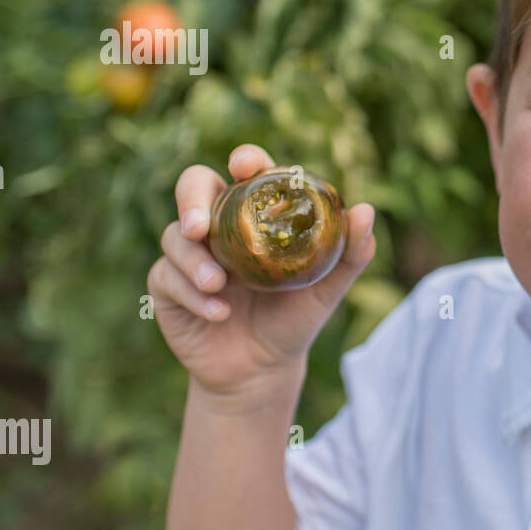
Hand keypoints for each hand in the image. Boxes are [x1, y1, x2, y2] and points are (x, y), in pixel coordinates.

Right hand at [147, 143, 375, 395]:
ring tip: (216, 283)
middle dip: (192, 198)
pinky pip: (166, 276)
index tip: (245, 165)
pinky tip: (219, 312)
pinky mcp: (167, 285)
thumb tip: (364, 211)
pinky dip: (192, 294)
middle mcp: (219, 225)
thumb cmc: (295, 317)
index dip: (246, 160)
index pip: (248, 173)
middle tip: (201, 225)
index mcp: (256, 213)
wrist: (263, 369)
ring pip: (174, 236)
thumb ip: (350, 252)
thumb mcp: (328, 288)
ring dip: (193, 259)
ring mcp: (189, 253)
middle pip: (193, 186)